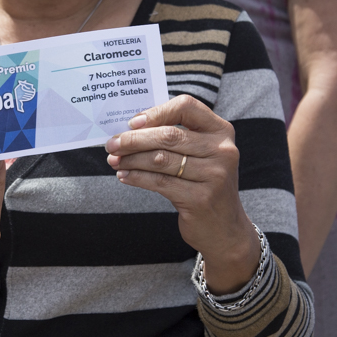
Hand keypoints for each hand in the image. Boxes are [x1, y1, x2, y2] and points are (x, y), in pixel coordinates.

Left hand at [106, 95, 258, 293]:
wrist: (225, 230)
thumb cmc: (204, 184)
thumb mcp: (201, 155)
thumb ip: (176, 137)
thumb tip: (131, 128)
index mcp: (221, 131)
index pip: (186, 107)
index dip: (156, 112)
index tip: (132, 123)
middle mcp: (222, 150)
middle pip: (168, 135)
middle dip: (134, 139)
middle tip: (112, 144)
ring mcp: (214, 175)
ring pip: (161, 159)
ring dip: (131, 159)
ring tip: (114, 161)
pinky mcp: (201, 198)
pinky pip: (160, 182)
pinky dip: (137, 177)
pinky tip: (124, 175)